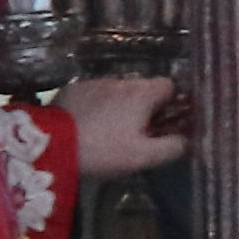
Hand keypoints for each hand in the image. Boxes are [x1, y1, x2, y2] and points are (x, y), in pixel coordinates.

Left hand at [58, 73, 188, 177]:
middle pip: (143, 90)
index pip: (170, 85)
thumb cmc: (103, 150)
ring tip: (108, 133)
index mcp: (142, 94)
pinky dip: (97, 108)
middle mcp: (120, 81)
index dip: (172, 103)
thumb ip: (172, 147)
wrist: (51, 145)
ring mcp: (94, 83)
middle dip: (145, 108)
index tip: (166, 123)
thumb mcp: (143, 157)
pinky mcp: (72, 89)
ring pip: (118, 93)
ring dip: (120, 107)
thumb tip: (188, 140)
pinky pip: (95, 96)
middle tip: (137, 135)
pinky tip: (88, 127)